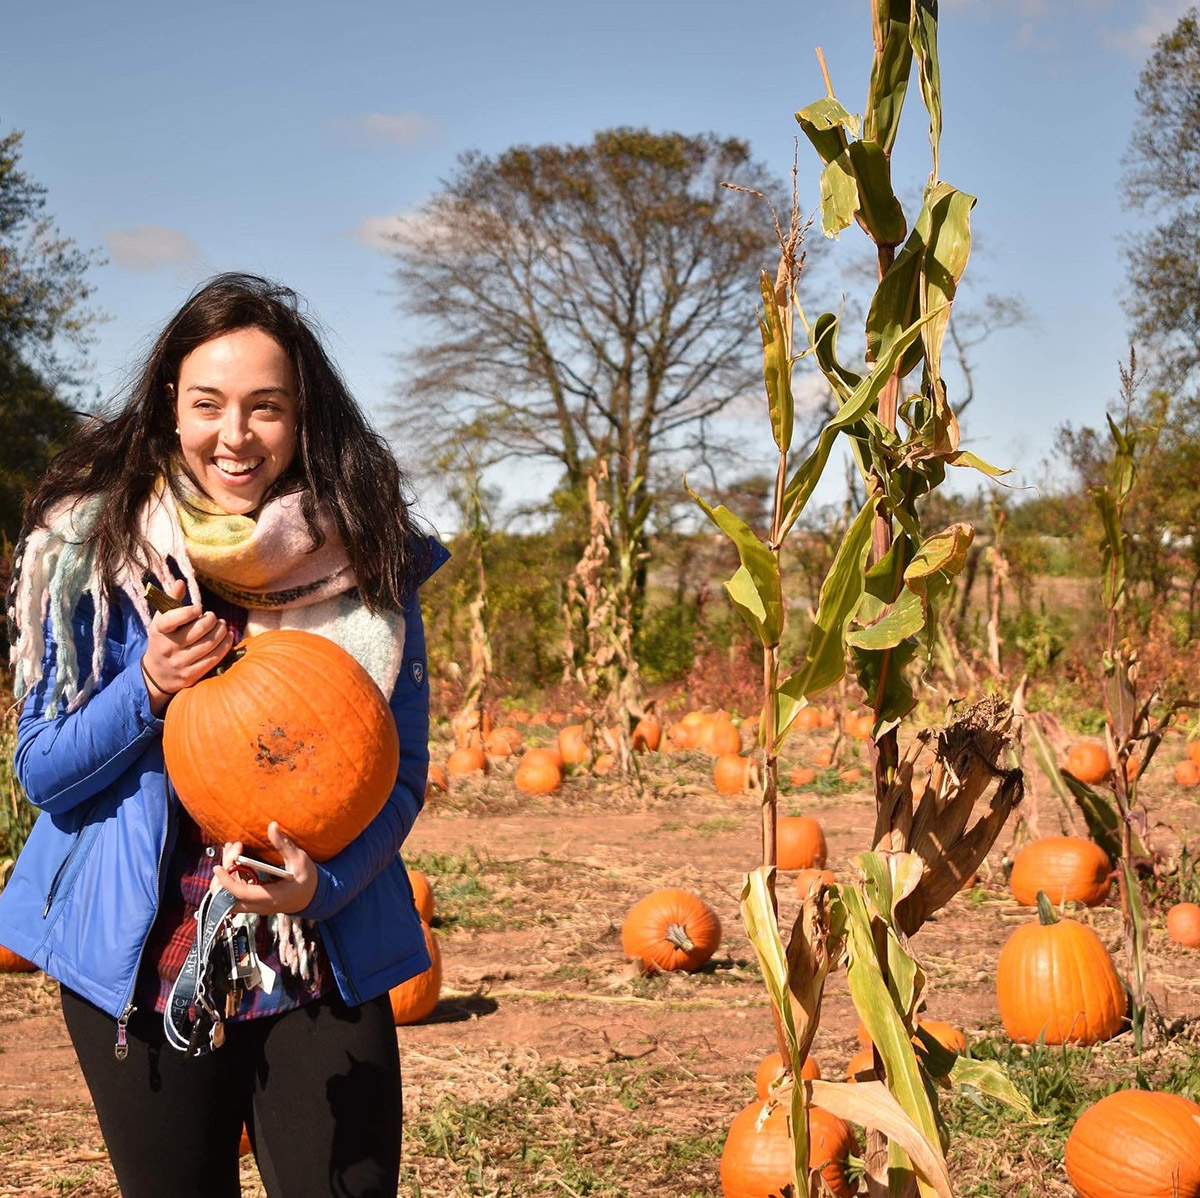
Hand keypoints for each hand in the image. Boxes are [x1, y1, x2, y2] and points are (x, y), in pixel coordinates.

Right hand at [141, 579, 233, 713]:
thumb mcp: (160, 621)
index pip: (172, 618)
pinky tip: (228, 637)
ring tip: (223, 625)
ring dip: (222, 631)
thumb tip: (181, 582)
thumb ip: (170, 601)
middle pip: (199, 630)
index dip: (188, 611)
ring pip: (210, 643)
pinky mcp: (192, 674)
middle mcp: (169, 647)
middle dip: (212, 620)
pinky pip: (215, 658)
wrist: (156, 674)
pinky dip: (226, 645)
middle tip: (213, 617)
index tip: (199, 608)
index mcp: (159, 631)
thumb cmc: (163, 640)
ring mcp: (180, 662)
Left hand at [213, 822, 318, 915]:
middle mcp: (259, 905)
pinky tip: (234, 856)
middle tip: (232, 852)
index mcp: (272, 897)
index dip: (227, 880)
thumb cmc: (307, 879)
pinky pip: (232, 892)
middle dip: (222, 877)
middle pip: (227, 899)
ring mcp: (254, 904)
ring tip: (232, 849)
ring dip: (224, 874)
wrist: (311, 896)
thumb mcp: (299, 860)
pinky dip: (229, 875)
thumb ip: (284, 845)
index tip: (219, 866)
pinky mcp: (252, 899)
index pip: (242, 893)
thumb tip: (272, 826)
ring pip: (226, 896)